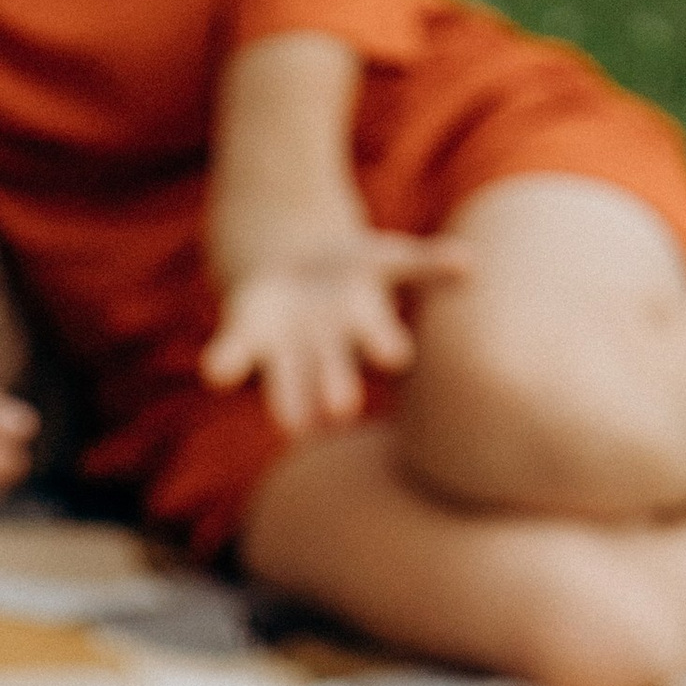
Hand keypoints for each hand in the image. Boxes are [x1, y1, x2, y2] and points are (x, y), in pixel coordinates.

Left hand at [201, 233, 471, 437]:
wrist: (290, 268)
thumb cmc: (351, 271)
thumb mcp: (387, 258)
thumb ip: (425, 264)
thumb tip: (471, 263)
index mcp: (361, 326)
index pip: (376, 338)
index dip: (382, 343)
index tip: (394, 356)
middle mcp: (324, 348)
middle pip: (332, 370)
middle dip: (336, 387)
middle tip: (341, 411)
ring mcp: (284, 348)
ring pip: (286, 378)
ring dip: (287, 400)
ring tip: (292, 426)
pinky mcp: (246, 336)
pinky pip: (232, 353)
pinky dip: (224, 363)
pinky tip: (214, 374)